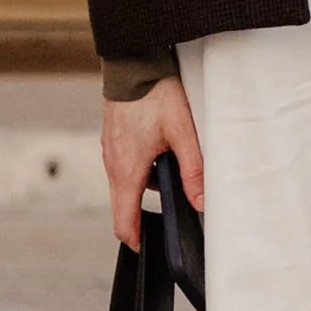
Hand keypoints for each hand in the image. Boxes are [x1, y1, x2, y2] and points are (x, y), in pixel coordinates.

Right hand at [101, 78, 204, 251]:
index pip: (123, 221)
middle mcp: (113, 164)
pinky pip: (125, 164)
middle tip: (171, 210)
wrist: (134, 61)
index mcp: (127, 170)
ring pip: (126, 183)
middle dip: (144, 214)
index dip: (135, 239)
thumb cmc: (156, 93)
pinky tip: (159, 151)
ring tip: (171, 167)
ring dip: (146, 185)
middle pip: (124, 205)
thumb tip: (201, 203)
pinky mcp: (112, 139)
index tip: (147, 248)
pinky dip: (140, 167)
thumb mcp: (182, 132)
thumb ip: (193, 170)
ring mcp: (110, 151)